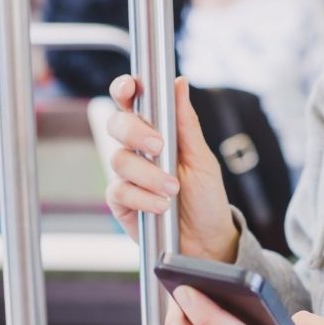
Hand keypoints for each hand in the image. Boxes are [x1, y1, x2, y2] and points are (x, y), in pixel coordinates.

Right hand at [105, 75, 238, 261]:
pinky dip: (142, 197)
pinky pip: (120, 191)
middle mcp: (137, 149)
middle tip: (159, 146)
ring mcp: (127, 174)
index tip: (130, 86)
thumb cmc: (206, 196)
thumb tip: (179, 84)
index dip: (125, 89)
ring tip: (173, 189)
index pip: (133, 102)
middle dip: (135, 132)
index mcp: (157, 130)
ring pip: (119, 159)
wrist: (206, 240)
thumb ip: (186, 122)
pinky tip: (161, 205)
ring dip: (148, 174)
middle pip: (117, 124)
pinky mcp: (121, 201)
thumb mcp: (202, 157)